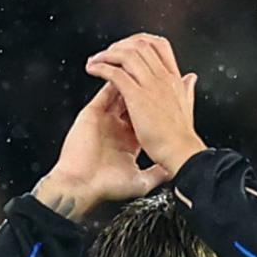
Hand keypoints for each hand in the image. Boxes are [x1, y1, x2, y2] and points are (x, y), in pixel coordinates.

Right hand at [34, 81, 172, 220]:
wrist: (82, 185)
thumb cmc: (107, 185)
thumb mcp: (141, 182)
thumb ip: (157, 174)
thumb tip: (173, 172)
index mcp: (130, 143)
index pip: (146, 120)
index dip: (157, 111)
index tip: (170, 103)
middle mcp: (118, 129)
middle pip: (134, 104)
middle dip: (146, 92)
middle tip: (159, 80)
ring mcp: (105, 120)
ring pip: (121, 94)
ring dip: (131, 82)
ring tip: (144, 71)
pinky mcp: (92, 114)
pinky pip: (105, 93)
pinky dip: (114, 80)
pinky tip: (125, 72)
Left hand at [85, 33, 206, 176]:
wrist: (182, 153)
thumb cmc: (182, 138)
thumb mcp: (187, 107)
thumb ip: (186, 90)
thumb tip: (190, 78)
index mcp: (174, 80)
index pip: (158, 45)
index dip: (140, 42)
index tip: (127, 48)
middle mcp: (163, 78)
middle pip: (140, 45)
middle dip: (120, 45)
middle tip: (107, 54)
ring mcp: (151, 85)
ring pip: (126, 54)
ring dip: (107, 54)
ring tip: (95, 60)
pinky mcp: (137, 96)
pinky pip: (115, 73)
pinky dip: (101, 67)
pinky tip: (92, 69)